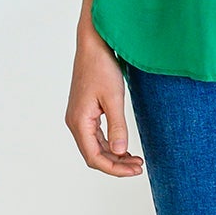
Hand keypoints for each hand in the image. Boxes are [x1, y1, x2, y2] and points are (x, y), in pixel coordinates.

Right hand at [65, 29, 144, 176]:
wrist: (94, 45)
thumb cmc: (102, 67)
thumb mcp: (114, 98)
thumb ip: (117, 126)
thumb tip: (119, 152)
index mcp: (79, 122)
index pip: (94, 157)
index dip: (114, 168)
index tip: (135, 170)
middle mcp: (76, 122)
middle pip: (94, 155)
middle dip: (116, 164)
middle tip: (139, 167)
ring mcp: (79, 117)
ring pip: (95, 147)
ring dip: (114, 156)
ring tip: (136, 160)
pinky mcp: (85, 112)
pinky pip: (96, 136)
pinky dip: (111, 144)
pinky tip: (124, 147)